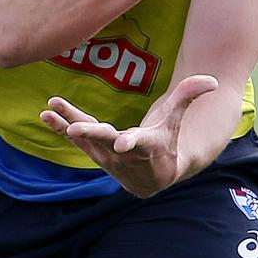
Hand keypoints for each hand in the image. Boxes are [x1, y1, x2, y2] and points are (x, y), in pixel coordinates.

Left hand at [39, 74, 218, 196]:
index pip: (140, 144)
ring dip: (66, 125)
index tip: (123, 144)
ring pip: (85, 139)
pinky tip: (46, 114)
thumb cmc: (167, 142)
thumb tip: (212, 80)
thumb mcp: (177, 119)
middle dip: (91, 135)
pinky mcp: (94, 151)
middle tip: (75, 130)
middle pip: (106, 143)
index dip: (131, 142)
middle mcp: (123, 154)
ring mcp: (106, 155)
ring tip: (48, 111)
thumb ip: (189, 96)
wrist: (153, 177)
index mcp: (147, 146)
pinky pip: (76, 138)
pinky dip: (60, 127)